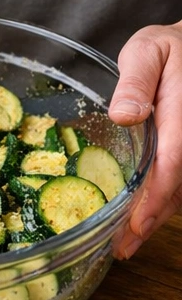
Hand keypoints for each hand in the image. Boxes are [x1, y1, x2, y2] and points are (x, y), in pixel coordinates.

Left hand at [111, 22, 181, 258]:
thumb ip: (135, 80)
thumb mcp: (147, 51)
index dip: (156, 196)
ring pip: (179, 191)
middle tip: (123, 248)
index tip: (138, 224)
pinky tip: (137, 227)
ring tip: (126, 247)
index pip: (173, 160)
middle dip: (151, 219)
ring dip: (154, 220)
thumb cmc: (166, 50)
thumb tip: (124, 115)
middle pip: (177, 185)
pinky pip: (177, 185)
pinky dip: (158, 207)